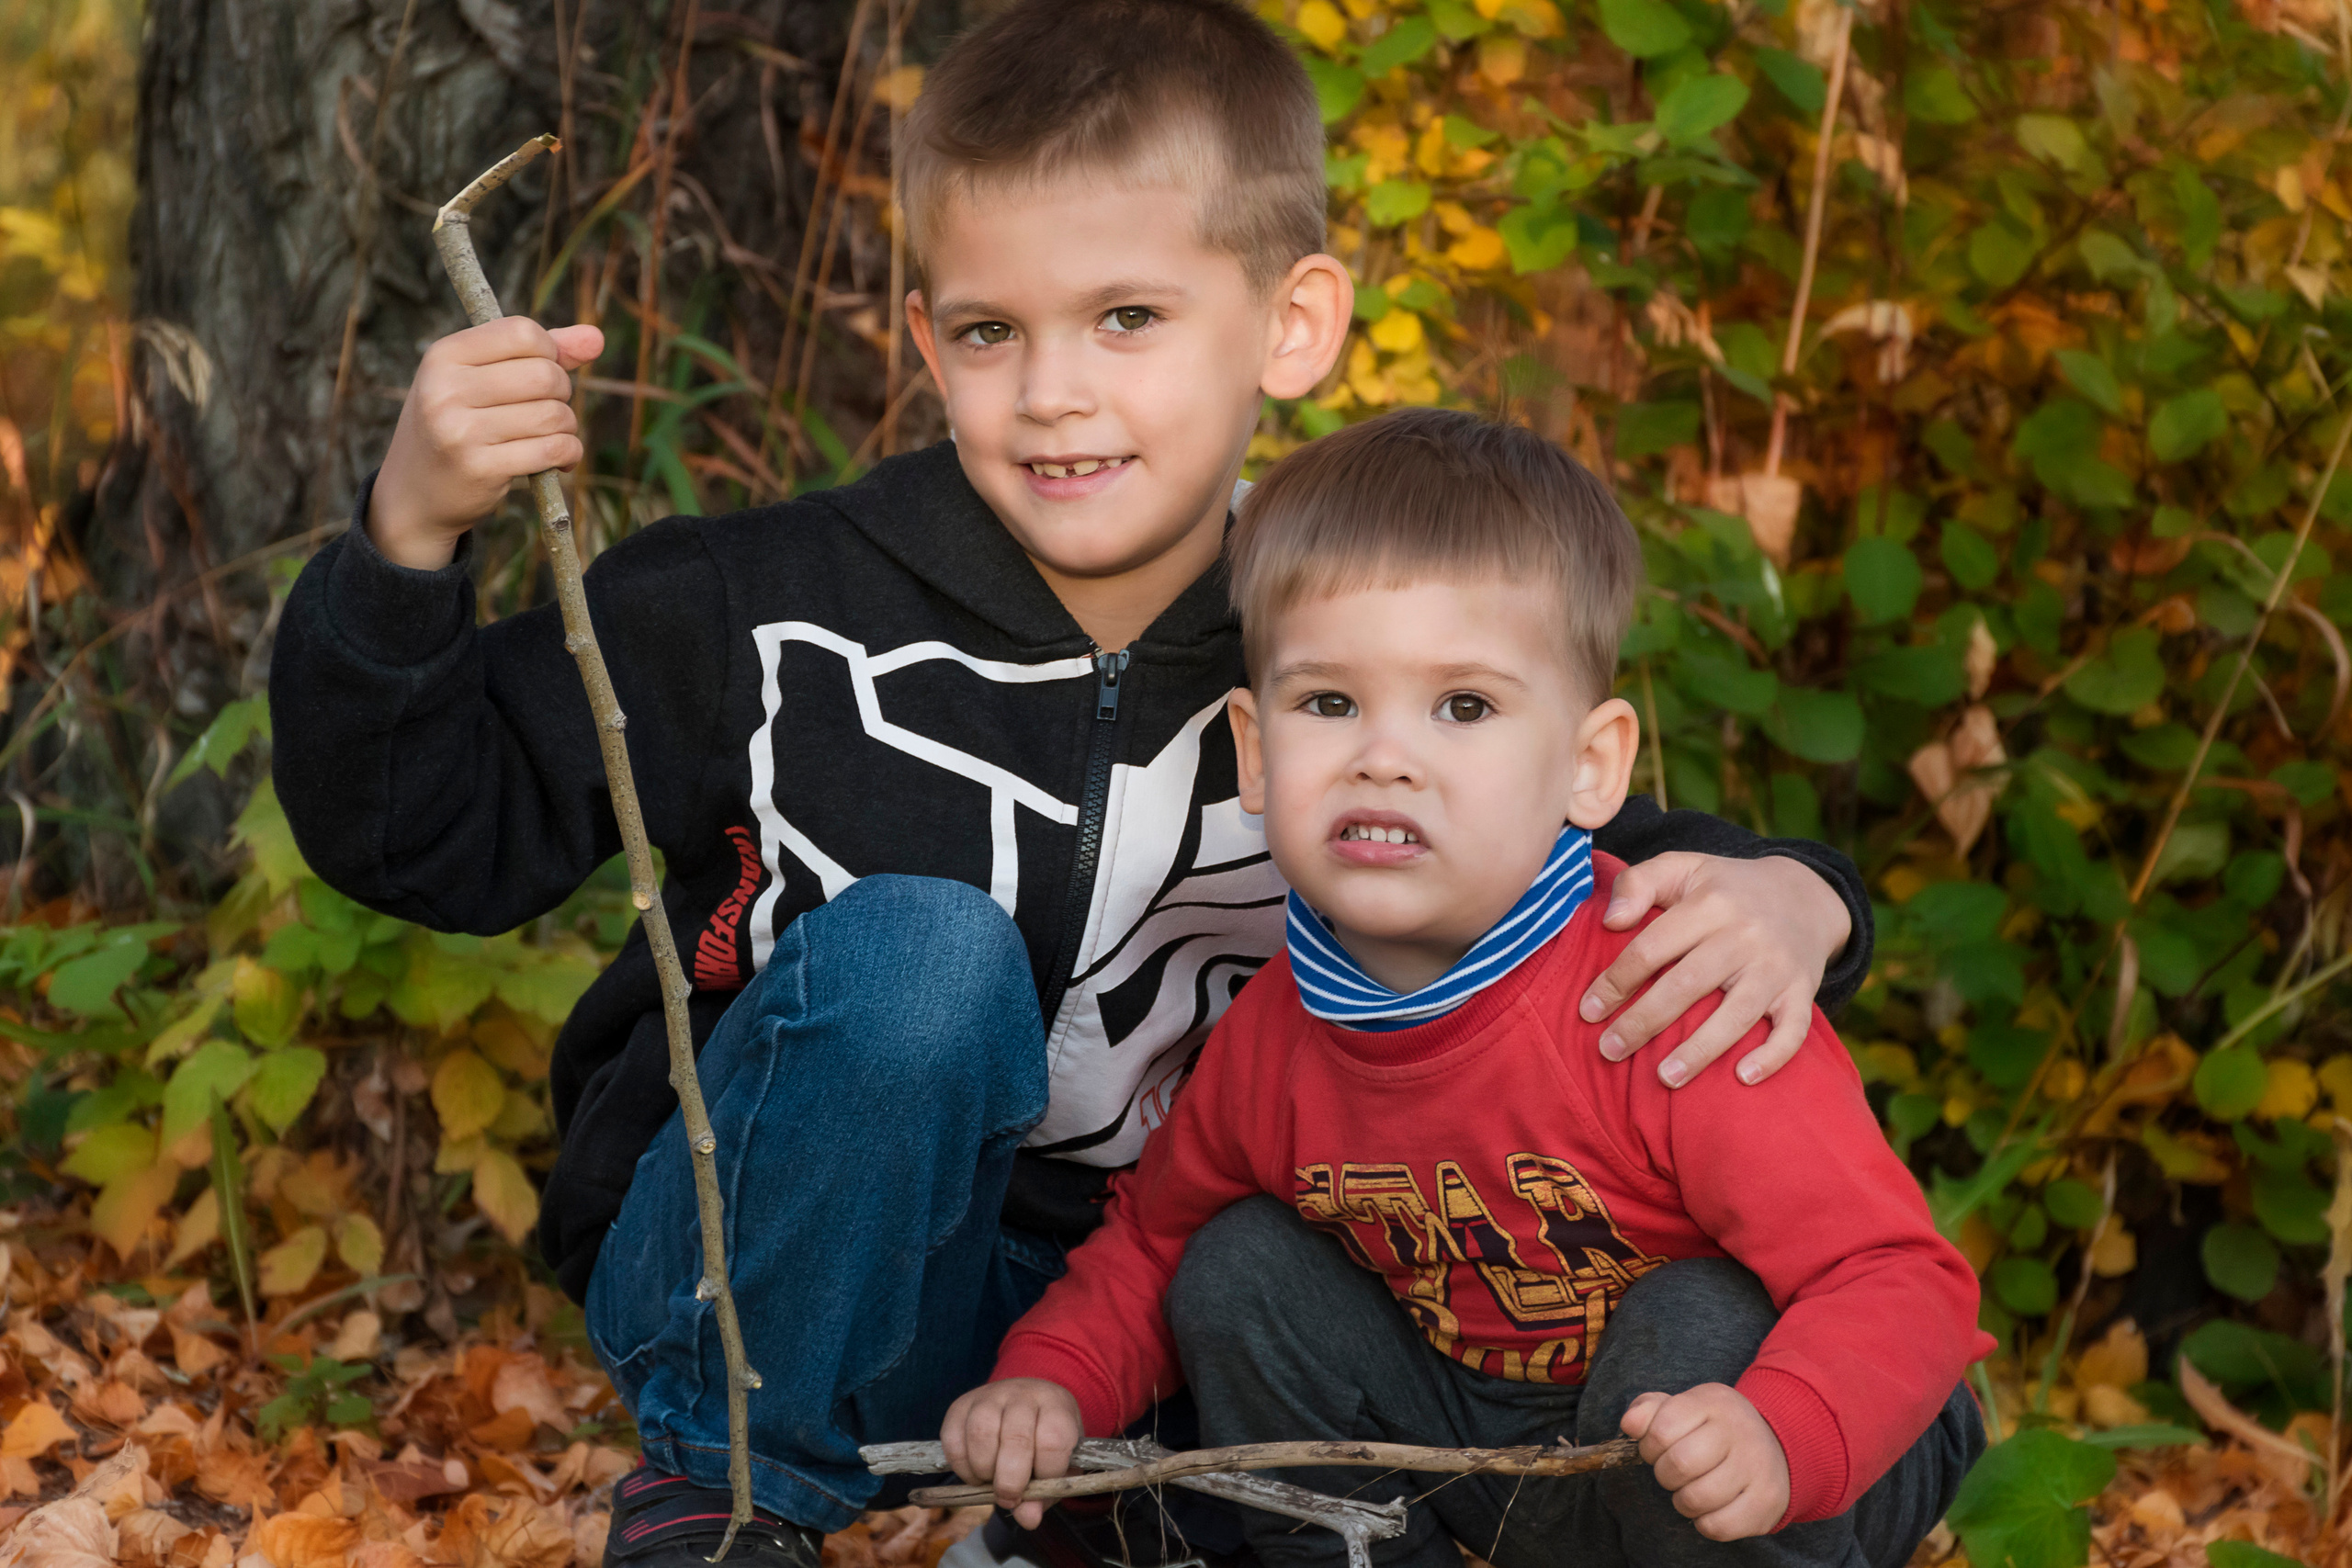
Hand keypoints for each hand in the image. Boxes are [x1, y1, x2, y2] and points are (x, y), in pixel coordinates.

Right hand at [368, 318, 604, 568]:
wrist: (414, 495)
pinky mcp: (480, 468)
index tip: (543, 372)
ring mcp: (460, 430)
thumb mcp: (479, 378)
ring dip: (566, 427)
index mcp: (443, 355)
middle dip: (562, 393)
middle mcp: (446, 389)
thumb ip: (541, 353)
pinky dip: (569, 454)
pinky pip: (554, 450)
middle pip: (545, 374)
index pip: (522, 332)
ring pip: (554, 415)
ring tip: (551, 437)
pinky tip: (559, 460)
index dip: (549, 352)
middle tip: (548, 410)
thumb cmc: (457, 425)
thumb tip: (596, 337)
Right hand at [941, 1378, 1082, 1528]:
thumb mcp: (1057, 1465)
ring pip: (981, 1433)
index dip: (1045, 1473)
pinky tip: (975, 1471)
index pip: (1053, 1440)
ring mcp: (989, 1395)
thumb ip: (1045, 1493)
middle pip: (1016, 1438)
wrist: (1024, 1402)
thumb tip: (1028, 1519)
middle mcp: (1022, 1394)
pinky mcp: (961, 1405)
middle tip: (1009, 1497)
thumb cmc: (1044, 1439)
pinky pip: (953, 1439)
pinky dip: (961, 1466)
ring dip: (984, 1470)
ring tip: (991, 1481)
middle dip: (1011, 1480)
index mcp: (1055, 1405)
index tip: (1037, 1490)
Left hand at [1579, 853, 1849, 1088]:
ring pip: (1737, 1014)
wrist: (1804, 895)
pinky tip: (1742, 1077)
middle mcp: (1745, 935)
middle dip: (1644, 1022)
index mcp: (1710, 903)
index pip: (1652, 947)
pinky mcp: (1803, 991)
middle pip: (1687, 985)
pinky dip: (1772, 1056)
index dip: (1616, 981)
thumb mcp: (1682, 868)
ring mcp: (1777, 966)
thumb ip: (1638, 883)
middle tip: (1609, 1051)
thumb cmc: (1725, 889)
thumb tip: (1611, 920)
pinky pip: (1793, 1030)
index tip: (1588, 1011)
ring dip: (1700, 1050)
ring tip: (1664, 1078)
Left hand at [1621, 1383, 1789, 1540]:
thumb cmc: (1714, 1430)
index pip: (1661, 1428)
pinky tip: (1711, 1508)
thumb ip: (1650, 1410)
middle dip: (1664, 1474)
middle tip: (1675, 1472)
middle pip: (1678, 1464)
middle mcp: (1740, 1431)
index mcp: (1714, 1402)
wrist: (1779, 1448)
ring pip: (1696, 1499)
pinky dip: (1704, 1522)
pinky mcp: (1767, 1503)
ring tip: (1692, 1489)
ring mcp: (1757, 1468)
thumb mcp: (1684, 1408)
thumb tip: (1630, 1425)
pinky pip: (1717, 1526)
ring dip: (1683, 1501)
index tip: (1658, 1449)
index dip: (1649, 1446)